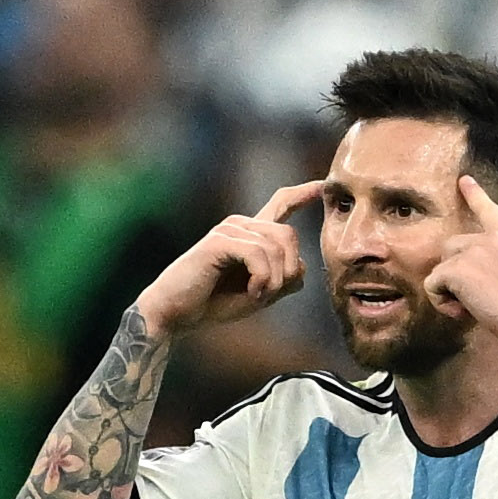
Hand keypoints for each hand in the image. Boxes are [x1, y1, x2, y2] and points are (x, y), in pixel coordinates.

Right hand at [135, 181, 322, 335]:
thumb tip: (302, 267)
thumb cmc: (213, 303)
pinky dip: (262, 279)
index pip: (280, 204)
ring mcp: (229, 230)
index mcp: (250, 234)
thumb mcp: (260, 294)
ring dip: (274, 280)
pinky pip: (259, 255)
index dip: (303, 193)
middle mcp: (240, 225)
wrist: (175, 313)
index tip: (321, 185)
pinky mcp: (219, 241)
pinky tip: (250, 293)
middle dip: (290, 270)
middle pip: (289, 235)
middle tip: (270, 294)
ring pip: (277, 248)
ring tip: (256, 296)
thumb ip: (283, 280)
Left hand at [422, 176, 497, 345]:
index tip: (465, 180)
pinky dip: (442, 303)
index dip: (475, 195)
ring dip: (449, 290)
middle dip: (454, 273)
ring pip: (440, 268)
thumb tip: (474, 277)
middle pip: (450, 248)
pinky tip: (465, 310)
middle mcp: (491, 239)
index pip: (490, 211)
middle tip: (478, 298)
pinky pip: (432, 286)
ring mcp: (473, 249)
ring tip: (475, 305)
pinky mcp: (456, 267)